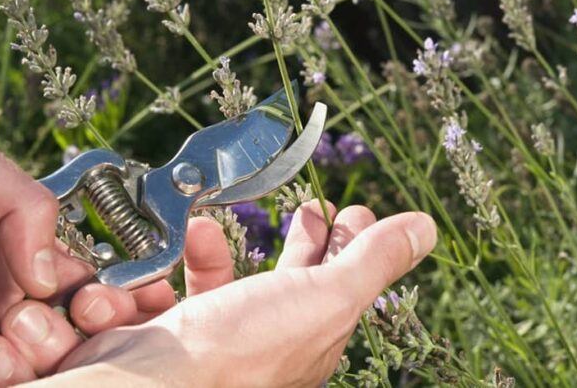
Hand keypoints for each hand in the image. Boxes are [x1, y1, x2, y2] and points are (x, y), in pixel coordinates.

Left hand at [0, 130, 96, 385]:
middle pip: (63, 340)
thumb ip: (22, 200)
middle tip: (19, 317)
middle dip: (63, 337)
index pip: (82, 285)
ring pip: (25, 377)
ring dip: (24, 370)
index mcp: (12, 254)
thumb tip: (48, 273)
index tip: (101, 299)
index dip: (107, 298)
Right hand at [0, 201, 436, 386]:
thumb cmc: (242, 353)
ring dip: (223, 248)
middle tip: (315, 206)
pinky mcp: (166, 335)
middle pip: (293, 286)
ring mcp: (214, 341)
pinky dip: (174, 263)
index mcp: (310, 340)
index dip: (351, 246)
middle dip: (304, 242)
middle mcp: (265, 345)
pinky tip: (183, 241)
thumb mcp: (325, 297)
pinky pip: (176, 289)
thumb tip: (426, 227)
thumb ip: (372, 261)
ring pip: (229, 285)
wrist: (151, 383)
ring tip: (215, 222)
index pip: (342, 287)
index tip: (354, 210)